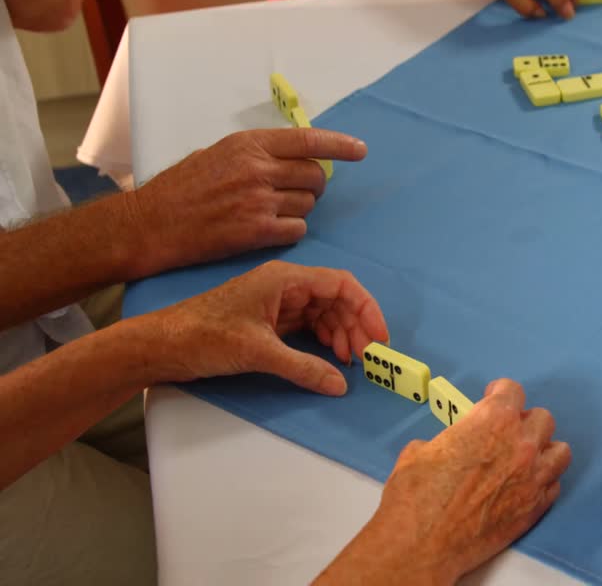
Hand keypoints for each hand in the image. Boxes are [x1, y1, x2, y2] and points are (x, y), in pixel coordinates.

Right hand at [127, 128, 366, 278]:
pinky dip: (291, 230)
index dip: (340, 145)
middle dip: (315, 184)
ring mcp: (259, 201)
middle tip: (299, 191)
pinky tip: (272, 229)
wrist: (151, 223)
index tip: (360, 150)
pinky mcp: (256, 232)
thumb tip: (292, 156)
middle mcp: (258, 169)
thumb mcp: (217, 153)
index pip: (308, 140)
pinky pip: (297, 230)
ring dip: (300, 209)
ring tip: (274, 210)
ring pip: (308, 204)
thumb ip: (255, 154)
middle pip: (315, 175)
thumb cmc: (180, 187)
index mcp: (249, 144)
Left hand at [136, 260, 387, 394]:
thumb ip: (302, 367)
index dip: (366, 309)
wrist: (160, 346)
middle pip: (336, 300)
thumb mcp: (257, 352)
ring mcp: (278, 303)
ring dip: (341, 336)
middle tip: (367, 359)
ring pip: (324, 315)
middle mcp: (286, 286)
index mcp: (285, 278)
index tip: (379, 338)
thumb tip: (340, 384)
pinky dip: (323, 342)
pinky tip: (329, 359)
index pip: (341, 284)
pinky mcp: (269, 321)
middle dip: (356, 327)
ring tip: (350, 362)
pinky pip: (308, 327)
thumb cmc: (204, 337)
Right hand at [316, 379, 570, 585]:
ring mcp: (534, 477)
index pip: (512, 391)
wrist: (422, 545)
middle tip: (506, 434)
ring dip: (542, 450)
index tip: (494, 398)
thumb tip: (452, 445)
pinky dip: (542, 482)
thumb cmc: (415, 496)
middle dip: (523, 422)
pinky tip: (524, 486)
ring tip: (524, 459)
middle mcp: (521, 444)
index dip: (500, 393)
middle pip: (541, 419)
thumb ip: (449, 438)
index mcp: (493, 420)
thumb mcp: (421, 451)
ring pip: (559, 451)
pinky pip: (554, 485)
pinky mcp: (537, 507)